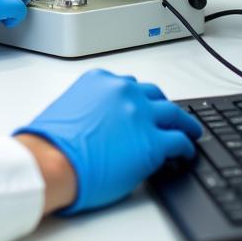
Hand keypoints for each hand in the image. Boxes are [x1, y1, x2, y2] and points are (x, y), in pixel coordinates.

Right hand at [13, 69, 202, 213]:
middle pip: (154, 95)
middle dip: (163, 107)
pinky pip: (180, 141)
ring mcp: (140, 115)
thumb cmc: (54, 141)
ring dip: (184, 124)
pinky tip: (185, 153)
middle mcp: (122, 91)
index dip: (139, 99)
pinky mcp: (153, 143)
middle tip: (169, 118)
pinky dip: (187, 147)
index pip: (129, 85)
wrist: (52, 160)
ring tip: (189, 132)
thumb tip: (105, 122)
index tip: (143, 107)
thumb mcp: (72, 108)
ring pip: (174, 113)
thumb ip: (93, 106)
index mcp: (100, 80)